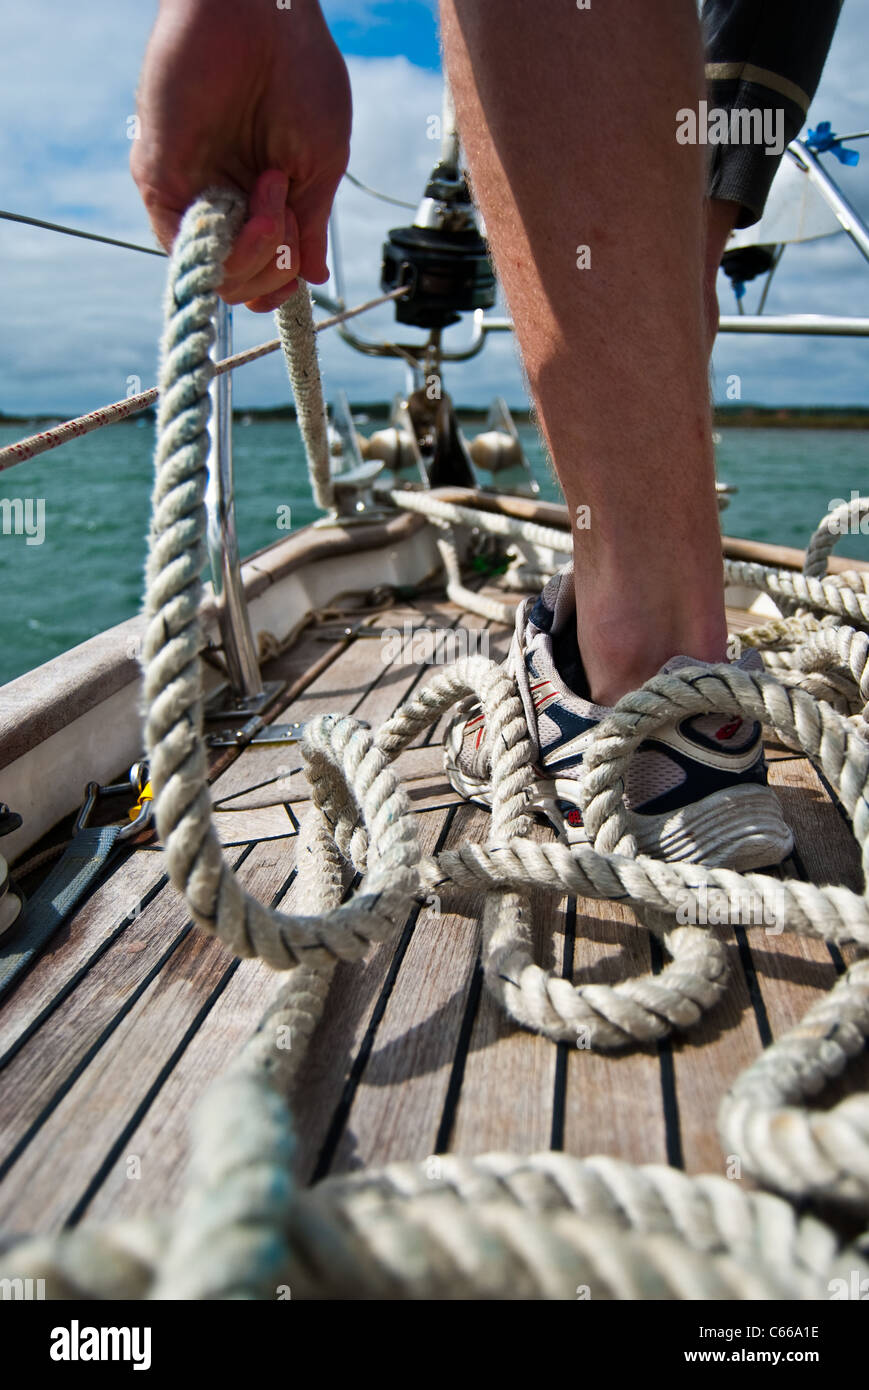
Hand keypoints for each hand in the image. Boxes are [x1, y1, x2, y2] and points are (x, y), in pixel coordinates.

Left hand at [131, 0, 351, 310]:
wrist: (262, 13)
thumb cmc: (300, 75)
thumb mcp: (321, 166)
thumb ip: (309, 227)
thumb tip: (314, 278)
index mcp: (259, 200)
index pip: (260, 275)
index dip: (279, 287)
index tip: (301, 269)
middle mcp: (222, 200)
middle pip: (237, 285)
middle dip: (273, 269)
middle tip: (289, 210)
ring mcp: (191, 191)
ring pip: (214, 273)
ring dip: (255, 253)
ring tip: (273, 190)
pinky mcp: (161, 176)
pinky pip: (184, 245)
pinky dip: (227, 244)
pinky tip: (252, 203)